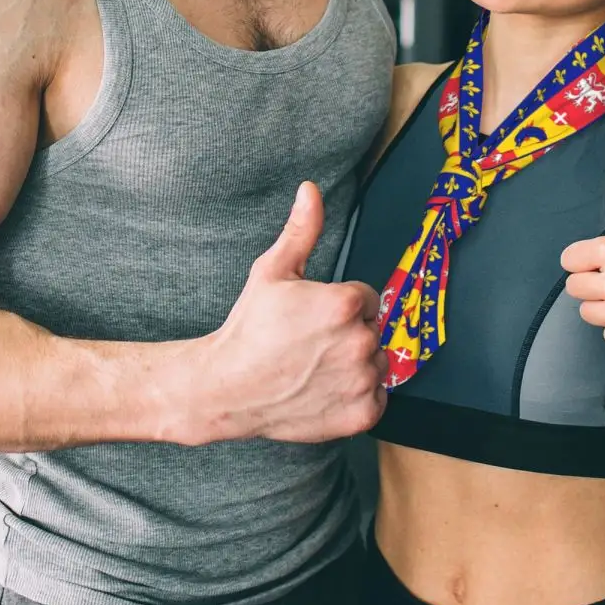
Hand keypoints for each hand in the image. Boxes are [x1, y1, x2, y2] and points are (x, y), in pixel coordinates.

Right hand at [205, 181, 388, 443]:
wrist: (226, 388)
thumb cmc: (249, 327)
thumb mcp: (272, 271)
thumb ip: (302, 230)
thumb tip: (311, 189)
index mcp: (346, 304)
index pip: (366, 299)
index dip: (340, 306)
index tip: (312, 318)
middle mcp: (360, 343)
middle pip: (372, 330)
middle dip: (348, 333)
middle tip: (310, 343)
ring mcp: (362, 382)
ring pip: (377, 363)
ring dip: (355, 364)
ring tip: (315, 366)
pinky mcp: (361, 415)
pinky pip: (377, 398)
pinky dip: (358, 397)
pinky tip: (325, 390)